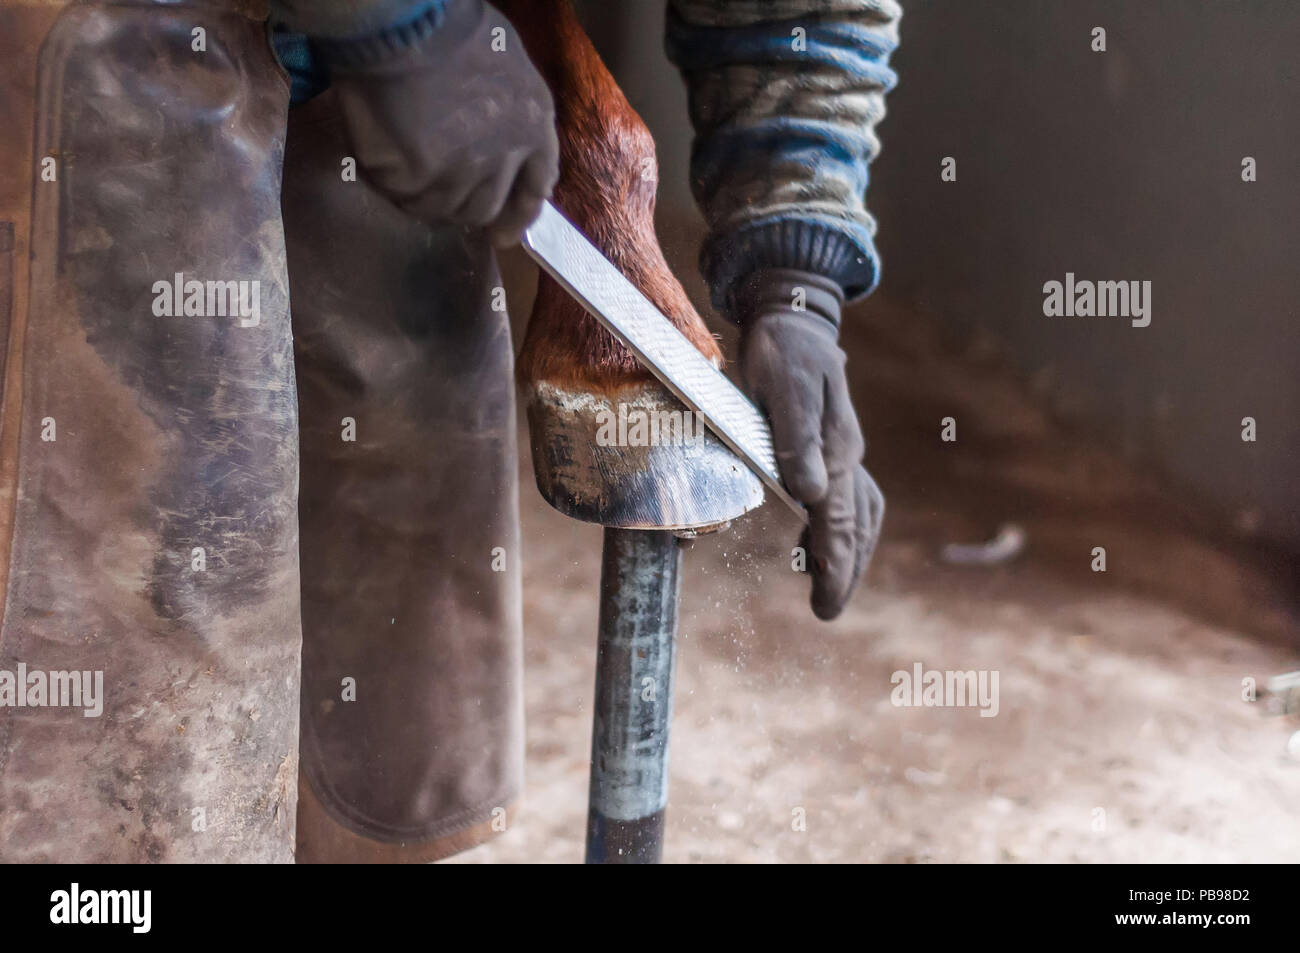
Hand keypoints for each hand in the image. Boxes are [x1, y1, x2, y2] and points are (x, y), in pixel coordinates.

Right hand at [322, 0, 558, 246]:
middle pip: (485, 207)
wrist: (401, 21)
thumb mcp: (506, 62)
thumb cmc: (451, 24)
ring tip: (402, 169)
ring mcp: (461, 171)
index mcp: (534, 123)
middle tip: (439, 199)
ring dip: (423, 196)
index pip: (536, 186)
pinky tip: (380, 159)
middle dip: (464, 208)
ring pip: (442, 208)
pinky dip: (389, 182)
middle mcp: (505, 154)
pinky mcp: (418, 177)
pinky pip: (401, 195)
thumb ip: (510, 110)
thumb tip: (503, 143)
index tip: (505, 235)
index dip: (521, 213)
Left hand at [736, 269, 884, 619]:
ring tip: (832, 585)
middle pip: (857, 525)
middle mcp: (848, 454)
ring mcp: (844, 450)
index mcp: (838, 448)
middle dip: (846, 570)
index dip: (835, 566)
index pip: (839, 520)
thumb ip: (795, 440)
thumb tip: (810, 494)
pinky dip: (840, 526)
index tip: (827, 606)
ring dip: (849, 553)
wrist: (794, 316)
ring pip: (859, 514)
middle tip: (828, 611)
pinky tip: (821, 538)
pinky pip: (848, 496)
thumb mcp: (783, 389)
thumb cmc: (783, 351)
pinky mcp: (833, 444)